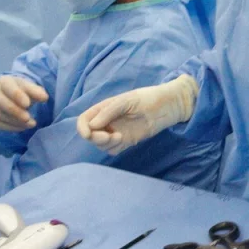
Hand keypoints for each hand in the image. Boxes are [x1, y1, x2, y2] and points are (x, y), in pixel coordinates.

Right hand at [0, 76, 48, 130]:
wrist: (9, 96)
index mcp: (4, 82)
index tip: (27, 104)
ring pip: (1, 115)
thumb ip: (36, 91)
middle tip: (28, 118)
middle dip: (15, 112)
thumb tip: (44, 97)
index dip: (17, 96)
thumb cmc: (21, 91)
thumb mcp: (29, 88)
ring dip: (16, 121)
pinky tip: (23, 127)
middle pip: (2, 103)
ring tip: (31, 123)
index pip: (9, 88)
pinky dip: (12, 127)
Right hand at [76, 74, 198, 154]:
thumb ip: (109, 112)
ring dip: (105, 143)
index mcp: (103, 109)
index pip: (85, 120)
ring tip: (119, 137)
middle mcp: (107, 121)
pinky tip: (123, 140)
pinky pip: (112, 150)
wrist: (166, 108)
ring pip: (100, 144)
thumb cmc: (147, 98)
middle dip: (96, 138)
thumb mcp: (126, 101)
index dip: (82, 128)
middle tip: (109, 136)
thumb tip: (92, 126)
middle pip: (90, 135)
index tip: (88, 134)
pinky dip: (113, 148)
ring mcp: (115, 132)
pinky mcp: (125, 142)